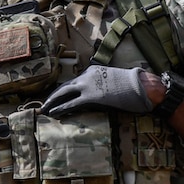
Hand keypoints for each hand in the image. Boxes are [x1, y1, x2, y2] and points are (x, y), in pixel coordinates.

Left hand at [42, 64, 157, 117]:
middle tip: (44, 104)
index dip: (63, 91)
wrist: (140, 86)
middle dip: (53, 96)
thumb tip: (97, 93)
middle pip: (64, 86)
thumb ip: (100, 84)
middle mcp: (87, 76)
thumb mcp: (112, 79)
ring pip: (64, 94)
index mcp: (92, 70)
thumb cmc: (130, 85)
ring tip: (45, 110)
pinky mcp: (91, 97)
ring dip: (53, 103)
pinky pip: (71, 104)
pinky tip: (54, 113)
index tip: (56, 96)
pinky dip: (61, 108)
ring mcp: (88, 86)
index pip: (73, 81)